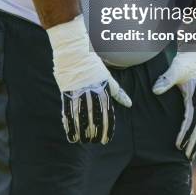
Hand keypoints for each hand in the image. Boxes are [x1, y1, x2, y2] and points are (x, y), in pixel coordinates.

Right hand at [47, 15, 131, 143]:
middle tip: (96, 142)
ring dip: (82, 131)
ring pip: (81, 117)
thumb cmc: (92, 65)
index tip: (107, 139)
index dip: (107, 127)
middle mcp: (91, 92)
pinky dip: (69, 125)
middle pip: (94, 117)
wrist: (74, 52)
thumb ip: (117, 92)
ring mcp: (78, 92)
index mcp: (102, 88)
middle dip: (95, 132)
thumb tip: (129, 103)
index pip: (106, 113)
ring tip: (84, 141)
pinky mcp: (66, 93)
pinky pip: (68, 113)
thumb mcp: (107, 77)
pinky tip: (71, 134)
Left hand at [153, 51, 195, 159]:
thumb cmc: (186, 62)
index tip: (179, 145)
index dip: (185, 133)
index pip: (190, 120)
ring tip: (190, 154)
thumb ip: (166, 79)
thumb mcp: (176, 69)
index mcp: (194, 97)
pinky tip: (191, 139)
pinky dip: (195, 132)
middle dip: (192, 142)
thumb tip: (155, 90)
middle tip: (186, 157)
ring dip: (195, 140)